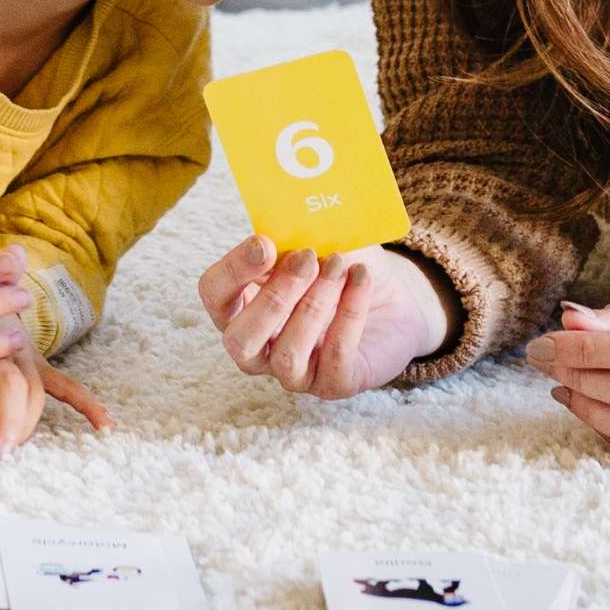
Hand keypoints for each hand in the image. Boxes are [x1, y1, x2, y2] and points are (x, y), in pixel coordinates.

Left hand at [0, 348, 112, 456]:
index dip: (9, 420)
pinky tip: (105, 425)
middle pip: (30, 393)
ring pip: (43, 392)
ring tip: (19, 449)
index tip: (0, 450)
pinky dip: (84, 403)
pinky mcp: (35, 365)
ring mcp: (29, 359)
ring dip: (35, 421)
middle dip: (19, 426)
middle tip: (3, 454)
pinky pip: (64, 385)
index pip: (12, 388)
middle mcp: (17, 352)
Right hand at [197, 237, 456, 398]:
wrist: (395, 294)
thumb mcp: (316, 238)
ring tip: (339, 264)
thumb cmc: (342, 263)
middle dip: (273, 297)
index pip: (214, 293)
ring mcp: (294, 371)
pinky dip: (349, 314)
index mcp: (243, 304)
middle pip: (239, 339)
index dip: (234, 271)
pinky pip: (334, 358)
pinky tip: (361, 279)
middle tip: (307, 257)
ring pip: (287, 354)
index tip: (265, 244)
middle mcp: (259, 346)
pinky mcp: (334, 384)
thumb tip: (282, 225)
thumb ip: (292, 233)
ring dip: (314, 304)